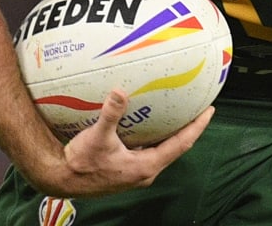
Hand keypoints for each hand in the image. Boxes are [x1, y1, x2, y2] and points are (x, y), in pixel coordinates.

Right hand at [47, 89, 211, 196]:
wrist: (61, 180)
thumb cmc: (80, 163)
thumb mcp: (97, 136)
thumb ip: (111, 114)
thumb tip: (119, 91)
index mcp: (146, 166)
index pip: (182, 144)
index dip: (197, 127)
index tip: (210, 110)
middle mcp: (146, 172)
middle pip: (177, 147)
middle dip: (189, 128)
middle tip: (199, 108)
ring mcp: (137, 173)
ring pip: (163, 151)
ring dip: (173, 134)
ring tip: (181, 114)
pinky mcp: (127, 171)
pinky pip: (149, 152)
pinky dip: (156, 138)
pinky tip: (151, 124)